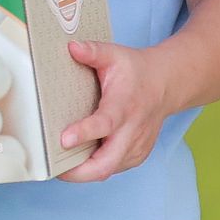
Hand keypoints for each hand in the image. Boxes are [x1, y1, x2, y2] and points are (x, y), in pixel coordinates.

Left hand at [58, 38, 174, 181]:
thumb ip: (92, 51)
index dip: (85, 133)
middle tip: (53, 169)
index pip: (105, 124)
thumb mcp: (115, 55)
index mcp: (124, 106)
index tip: (64, 140)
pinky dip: (95, 169)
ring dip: (84, 173)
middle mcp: (132, 130)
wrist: (166, 84)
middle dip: (80, 171)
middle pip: (108, 162)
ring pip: (109, 169)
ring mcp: (136, 146)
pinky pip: (114, 168)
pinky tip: (77, 164)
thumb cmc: (136, 70)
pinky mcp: (136, 154)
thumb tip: (71, 47)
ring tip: (57, 167)